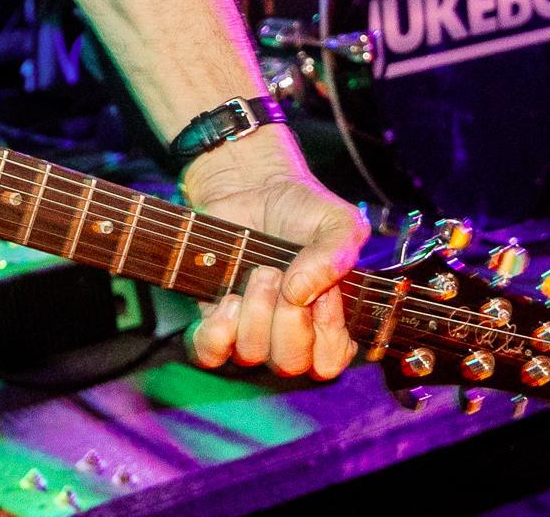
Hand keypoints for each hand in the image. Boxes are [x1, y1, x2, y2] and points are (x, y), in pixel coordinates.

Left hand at [180, 132, 368, 379]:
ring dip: (255, 311)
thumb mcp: (339, 223)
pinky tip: (229, 299)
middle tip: (280, 274)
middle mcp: (288, 333)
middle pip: (289, 364)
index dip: (326, 335)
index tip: (324, 296)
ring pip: (252, 354)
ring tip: (259, 272)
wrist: (253, 187)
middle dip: (286, 319)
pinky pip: (211, 352)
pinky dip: (219, 330)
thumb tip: (302, 294)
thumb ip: (338, 256)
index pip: (328, 363)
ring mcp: (250, 329)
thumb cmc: (302, 209)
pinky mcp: (214, 318)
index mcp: (326, 323)